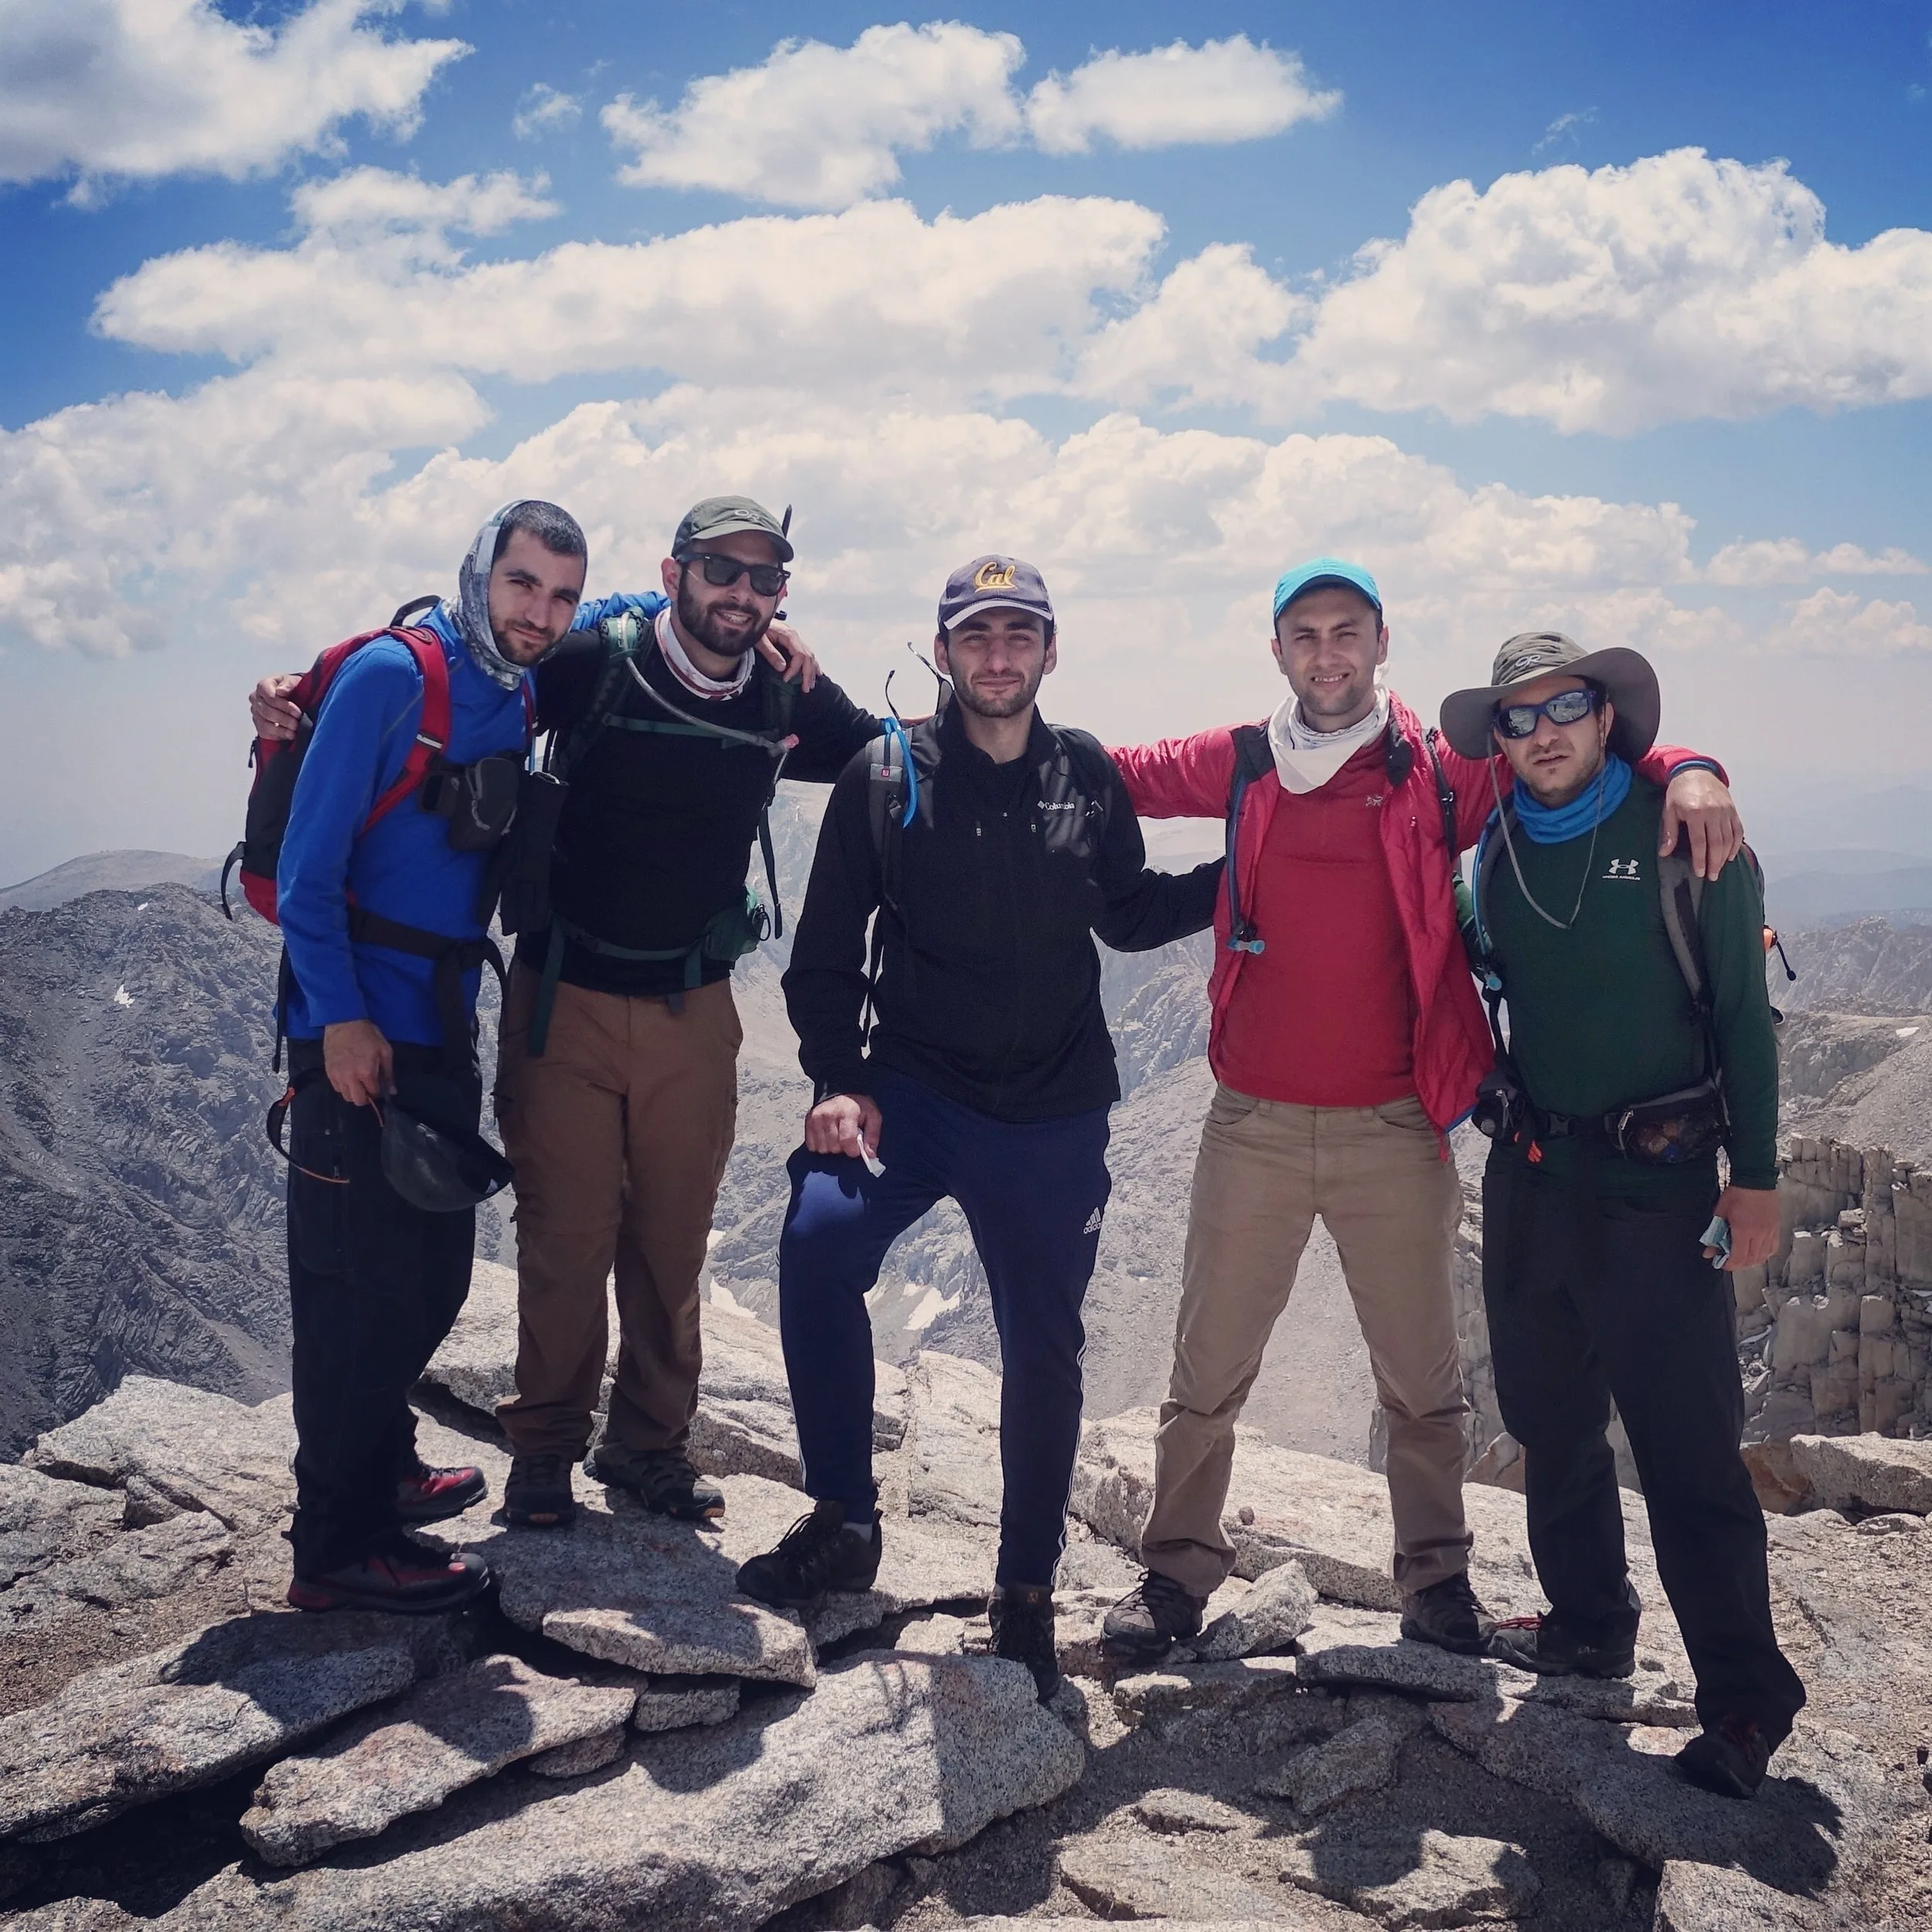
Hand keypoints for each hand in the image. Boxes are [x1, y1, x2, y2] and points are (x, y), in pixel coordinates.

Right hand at [252, 672, 302, 741]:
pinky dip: (277, 736)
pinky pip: (264, 733)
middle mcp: (256, 698)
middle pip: (266, 711)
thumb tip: (281, 691)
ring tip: (293, 732)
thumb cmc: (293, 688)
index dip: (284, 706)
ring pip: (264, 724)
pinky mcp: (258, 724)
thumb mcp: (294, 682)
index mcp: (263, 685)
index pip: (269, 697)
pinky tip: (288, 735)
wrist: (296, 697)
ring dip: (280, 730)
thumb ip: (288, 684)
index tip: (297, 712)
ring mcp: (256, 712)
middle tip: (297, 723)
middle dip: (284, 719)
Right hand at [323, 1019, 393, 1107]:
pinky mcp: (329, 1072)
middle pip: (357, 1101)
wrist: (343, 1022)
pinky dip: (344, 1087)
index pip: (373, 1093)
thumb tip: (392, 1091)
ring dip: (354, 1093)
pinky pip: (337, 1088)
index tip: (379, 1086)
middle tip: (369, 1087)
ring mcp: (337, 1076)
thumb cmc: (367, 1035)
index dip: (378, 1092)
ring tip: (359, 1082)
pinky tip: (349, 1078)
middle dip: (366, 1097)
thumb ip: (388, 1073)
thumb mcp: (385, 1051)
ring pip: (346, 1096)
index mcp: (366, 1072)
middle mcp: (350, 1077)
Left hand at [757, 621, 818, 692]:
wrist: (752, 618)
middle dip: (808, 674)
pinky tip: (816, 672)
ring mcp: (795, 638)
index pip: (800, 655)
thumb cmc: (755, 629)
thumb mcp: (759, 641)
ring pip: (810, 655)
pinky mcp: (792, 641)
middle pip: (808, 656)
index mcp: (788, 635)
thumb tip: (783, 667)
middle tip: (805, 689)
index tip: (786, 679)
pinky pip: (806, 653)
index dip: (795, 669)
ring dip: (811, 671)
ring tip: (810, 685)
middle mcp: (795, 636)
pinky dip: (812, 664)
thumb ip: (770, 653)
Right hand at [804, 1092, 880, 1160]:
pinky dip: (821, 1144)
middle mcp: (829, 1113)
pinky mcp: (808, 1121)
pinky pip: (813, 1146)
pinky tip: (827, 1135)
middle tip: (846, 1136)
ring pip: (823, 1148)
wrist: (842, 1094)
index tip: (856, 1148)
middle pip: (834, 1147)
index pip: (847, 1140)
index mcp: (847, 1112)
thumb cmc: (858, 1107)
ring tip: (837, 1134)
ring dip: (831, 1146)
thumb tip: (870, 1154)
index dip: (853, 1150)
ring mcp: (816, 1117)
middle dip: (843, 1147)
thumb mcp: (873, 1116)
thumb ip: (872, 1136)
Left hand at [1660, 767, 1742, 881]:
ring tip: (1719, 870)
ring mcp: (1726, 811)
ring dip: (1725, 856)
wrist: (1696, 771)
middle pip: (1717, 843)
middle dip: (1715, 862)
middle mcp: (1713, 812)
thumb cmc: (1679, 793)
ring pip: (1729, 838)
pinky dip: (1736, 844)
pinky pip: (1738, 830)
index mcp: (1695, 812)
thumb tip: (1664, 853)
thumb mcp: (1669, 810)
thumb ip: (1669, 832)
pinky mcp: (1733, 810)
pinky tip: (1731, 855)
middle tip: (1712, 877)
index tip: (1700, 873)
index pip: (1699, 842)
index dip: (1700, 859)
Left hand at [1710, 1185, 1779, 1270]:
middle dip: (1738, 1265)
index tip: (1722, 1264)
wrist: (1756, 1180)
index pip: (1738, 1257)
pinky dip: (1764, 1254)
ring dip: (1751, 1261)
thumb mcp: (1720, 1212)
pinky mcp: (1776, 1229)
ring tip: (1741, 1258)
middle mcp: (1759, 1234)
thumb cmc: (1737, 1193)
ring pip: (1763, 1257)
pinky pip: (1772, 1249)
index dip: (1730, 1265)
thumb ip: (1714, 1233)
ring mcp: (1770, 1232)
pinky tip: (1756, 1252)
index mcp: (1744, 1230)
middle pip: (1751, 1260)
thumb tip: (1709, 1250)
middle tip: (1729, 1261)